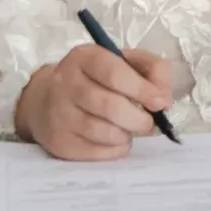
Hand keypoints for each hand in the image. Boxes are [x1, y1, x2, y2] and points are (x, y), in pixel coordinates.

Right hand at [14, 44, 172, 159]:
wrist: (46, 99)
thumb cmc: (96, 78)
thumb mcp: (125, 61)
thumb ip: (152, 70)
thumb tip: (164, 99)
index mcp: (84, 57)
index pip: (114, 73)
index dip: (142, 90)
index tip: (161, 103)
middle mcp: (66, 84)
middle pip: (110, 106)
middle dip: (139, 119)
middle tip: (150, 123)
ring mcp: (58, 114)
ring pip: (103, 132)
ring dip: (126, 135)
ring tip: (129, 129)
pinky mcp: (58, 142)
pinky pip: (96, 152)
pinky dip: (114, 150)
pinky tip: (115, 140)